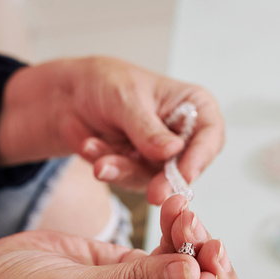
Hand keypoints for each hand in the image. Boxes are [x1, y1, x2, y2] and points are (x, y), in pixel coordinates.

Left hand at [0, 56, 224, 204]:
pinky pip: (128, 180)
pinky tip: (90, 146)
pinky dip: (108, 167)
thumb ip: (147, 129)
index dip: (200, 158)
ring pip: (154, 179)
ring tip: (99, 159)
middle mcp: (182, 134)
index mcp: (194, 106)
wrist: (69, 96)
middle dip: (164, 180)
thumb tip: (173, 150)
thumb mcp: (126, 99)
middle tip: (153, 194)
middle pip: (186, 167)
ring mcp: (161, 156)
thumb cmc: (105, 82)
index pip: (210, 136)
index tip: (185, 175)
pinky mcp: (138, 170)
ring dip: (124, 170)